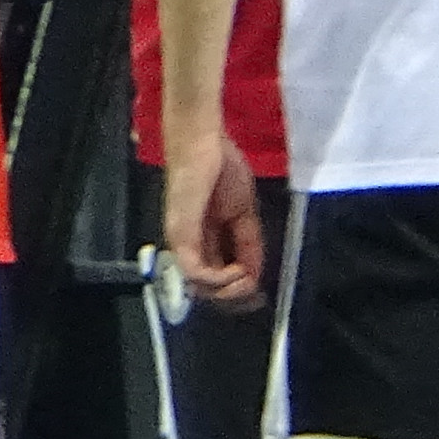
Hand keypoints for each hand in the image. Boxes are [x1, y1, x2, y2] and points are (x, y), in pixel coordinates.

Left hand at [165, 133, 266, 308]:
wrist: (205, 143)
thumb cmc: (221, 169)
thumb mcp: (244, 214)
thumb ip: (248, 244)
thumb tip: (256, 275)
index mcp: (203, 241)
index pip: (217, 279)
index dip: (238, 289)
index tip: (258, 287)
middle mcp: (187, 247)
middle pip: (207, 289)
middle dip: (234, 295)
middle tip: (253, 287)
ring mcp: (181, 242)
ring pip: (199, 287)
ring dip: (228, 290)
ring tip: (246, 278)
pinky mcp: (180, 235)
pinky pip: (196, 272)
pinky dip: (219, 279)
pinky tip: (237, 272)